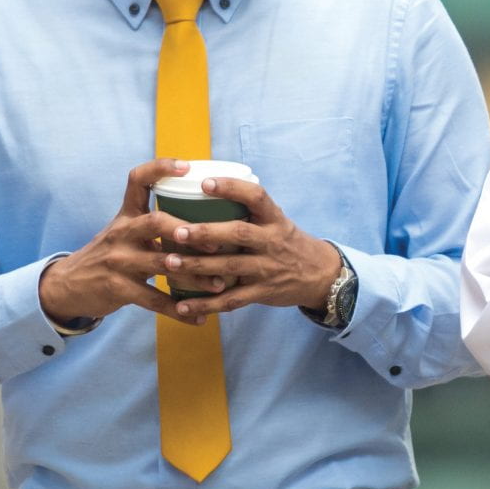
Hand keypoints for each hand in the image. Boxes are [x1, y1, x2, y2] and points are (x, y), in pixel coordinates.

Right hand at [37, 160, 206, 324]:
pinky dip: (178, 310)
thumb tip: (203, 215)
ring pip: (161, 264)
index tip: (187, 166)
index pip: (138, 180)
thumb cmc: (109, 254)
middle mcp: (122, 232)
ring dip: (194, 275)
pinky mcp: (117, 288)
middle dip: (188, 231)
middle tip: (218, 243)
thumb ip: (152, 221)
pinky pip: (153, 299)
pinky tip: (198, 318)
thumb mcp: (123, 231)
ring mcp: (118, 260)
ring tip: (219, 284)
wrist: (68, 284)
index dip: (161, 168)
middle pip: (156, 222)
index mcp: (126, 214)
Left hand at [148, 174, 341, 319]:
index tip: (205, 183)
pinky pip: (231, 300)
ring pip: (230, 267)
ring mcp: (267, 269)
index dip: (231, 188)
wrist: (320, 275)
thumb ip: (248, 212)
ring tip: (169, 264)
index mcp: (274, 219)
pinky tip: (182, 305)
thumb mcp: (276, 221)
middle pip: (239, 233)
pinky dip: (205, 304)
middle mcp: (272, 242)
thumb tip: (203, 192)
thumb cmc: (287, 242)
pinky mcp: (262, 293)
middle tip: (178, 231)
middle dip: (206, 232)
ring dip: (197, 267)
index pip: (256, 197)